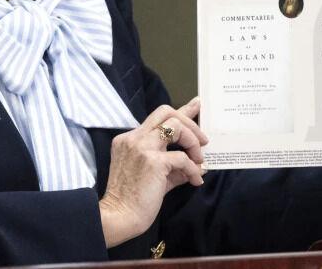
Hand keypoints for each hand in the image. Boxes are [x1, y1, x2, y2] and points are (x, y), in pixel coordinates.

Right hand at [98, 97, 208, 246]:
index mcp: (129, 139)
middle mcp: (134, 138)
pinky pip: (182, 158)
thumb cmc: (132, 200)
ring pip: (175, 127)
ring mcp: (142, 147)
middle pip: (166, 112)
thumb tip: (197, 165)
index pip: (158, 118)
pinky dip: (193, 168)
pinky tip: (196, 180)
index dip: (181, 111)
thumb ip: (173, 166)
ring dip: (193, 142)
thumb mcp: (153, 176)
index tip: (197, 104)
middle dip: (189, 122)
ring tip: (199, 161)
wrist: (119, 217)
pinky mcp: (153, 161)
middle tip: (203, 140)